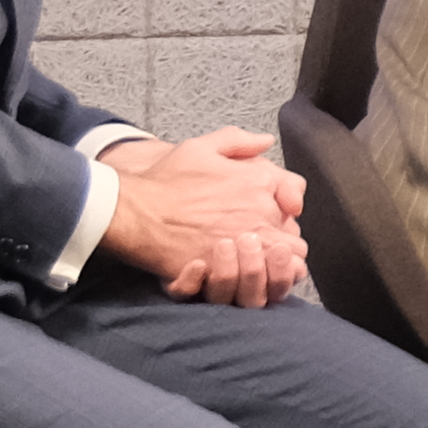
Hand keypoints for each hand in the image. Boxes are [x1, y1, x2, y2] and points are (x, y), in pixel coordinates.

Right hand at [102, 132, 306, 304]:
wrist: (132, 212)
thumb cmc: (164, 181)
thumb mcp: (200, 147)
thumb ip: (238, 141)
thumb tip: (265, 141)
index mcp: (259, 182)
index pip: (295, 202)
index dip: (285, 212)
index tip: (269, 218)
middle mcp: (260, 212)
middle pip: (294, 240)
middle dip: (282, 245)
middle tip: (260, 249)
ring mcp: (245, 243)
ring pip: (283, 266)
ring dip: (273, 268)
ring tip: (250, 267)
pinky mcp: (227, 269)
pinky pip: (258, 286)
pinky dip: (255, 283)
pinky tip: (238, 278)